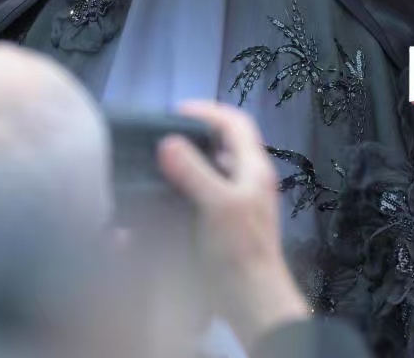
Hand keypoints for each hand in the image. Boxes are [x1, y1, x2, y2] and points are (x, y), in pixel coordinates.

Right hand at [157, 100, 308, 347]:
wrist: (253, 302)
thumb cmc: (240, 249)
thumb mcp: (217, 205)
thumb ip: (193, 172)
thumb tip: (168, 141)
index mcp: (254, 168)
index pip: (235, 122)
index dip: (208, 111)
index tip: (175, 112)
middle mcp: (249, 180)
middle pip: (223, 144)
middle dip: (194, 136)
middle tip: (162, 138)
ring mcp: (239, 203)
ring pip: (214, 169)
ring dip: (189, 162)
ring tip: (159, 164)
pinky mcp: (227, 224)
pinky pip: (206, 194)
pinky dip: (187, 188)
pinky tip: (167, 197)